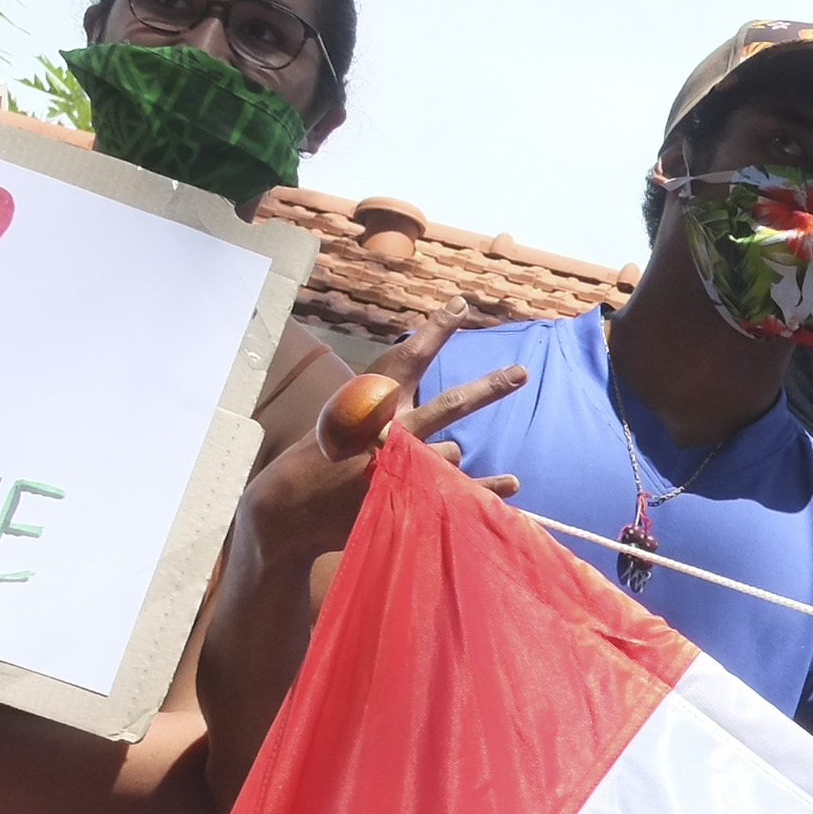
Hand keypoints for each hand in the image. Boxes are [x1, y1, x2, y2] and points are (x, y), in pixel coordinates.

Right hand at [240, 309, 529, 572]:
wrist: (291, 508)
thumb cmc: (321, 457)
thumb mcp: (346, 419)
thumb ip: (388, 408)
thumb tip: (440, 416)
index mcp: (371, 403)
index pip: (409, 357)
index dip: (436, 329)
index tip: (461, 305)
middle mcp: (390, 432)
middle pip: (450, 405)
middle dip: (488, 387)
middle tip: (521, 372)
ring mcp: (400, 467)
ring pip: (453, 451)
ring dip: (453, 456)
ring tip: (479, 471)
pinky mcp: (404, 497)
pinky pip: (457, 490)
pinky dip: (487, 488)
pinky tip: (512, 483)